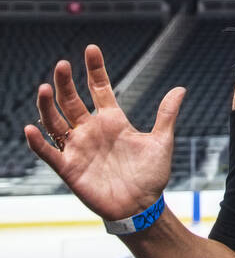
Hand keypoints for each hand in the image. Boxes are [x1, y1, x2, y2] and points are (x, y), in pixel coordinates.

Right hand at [24, 44, 184, 221]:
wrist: (142, 208)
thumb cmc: (151, 176)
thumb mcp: (162, 141)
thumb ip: (167, 115)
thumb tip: (181, 88)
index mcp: (113, 120)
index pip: (100, 88)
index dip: (95, 69)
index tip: (91, 48)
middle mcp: (92, 130)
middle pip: (73, 101)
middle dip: (67, 82)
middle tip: (63, 64)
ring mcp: (79, 148)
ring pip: (57, 122)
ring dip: (49, 106)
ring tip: (44, 88)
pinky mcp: (70, 169)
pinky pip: (50, 154)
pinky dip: (38, 142)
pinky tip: (30, 129)